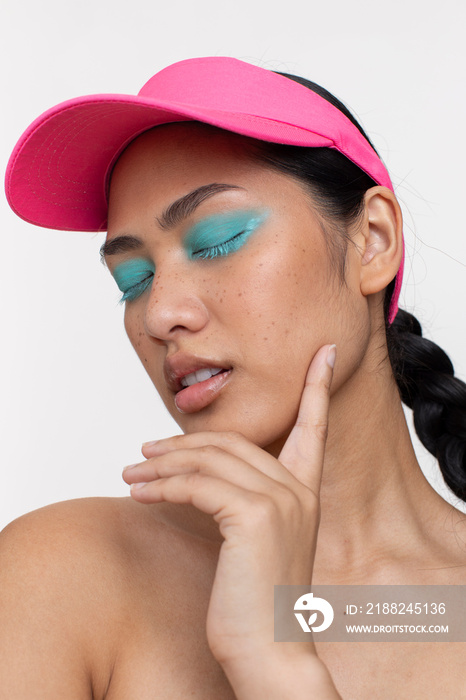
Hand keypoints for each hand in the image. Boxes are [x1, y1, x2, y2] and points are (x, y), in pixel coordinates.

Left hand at [123, 344, 337, 695]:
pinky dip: (162, 485)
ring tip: (131, 472)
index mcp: (305, 491)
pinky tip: (139, 492)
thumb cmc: (257, 599)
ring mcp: (280, 500)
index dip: (317, 386)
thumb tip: (204, 475)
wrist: (270, 650)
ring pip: (210, 458)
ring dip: (162, 464)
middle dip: (182, 444)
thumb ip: (245, 500)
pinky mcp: (255, 515)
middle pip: (233, 441)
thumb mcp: (258, 540)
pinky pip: (197, 484)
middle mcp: (298, 489)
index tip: (324, 352)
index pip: (314, 427)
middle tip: (145, 451)